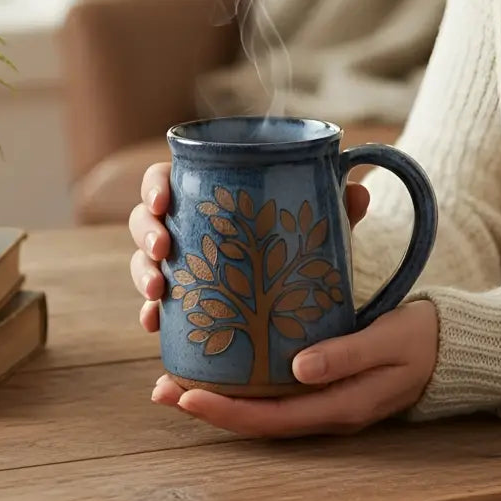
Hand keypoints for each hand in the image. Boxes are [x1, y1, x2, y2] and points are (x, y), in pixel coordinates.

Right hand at [129, 162, 370, 332]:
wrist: (294, 286)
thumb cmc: (295, 239)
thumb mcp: (314, 225)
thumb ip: (333, 209)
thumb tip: (358, 193)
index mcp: (203, 192)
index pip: (164, 178)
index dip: (154, 187)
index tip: (164, 201)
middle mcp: (182, 224)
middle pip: (145, 219)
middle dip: (147, 233)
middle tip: (165, 249)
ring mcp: (176, 262)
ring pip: (143, 259)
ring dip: (142, 272)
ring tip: (159, 290)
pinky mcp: (179, 297)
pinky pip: (153, 303)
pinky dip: (150, 311)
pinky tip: (153, 322)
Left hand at [151, 299, 437, 436]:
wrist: (447, 346)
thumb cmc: (419, 339)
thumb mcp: (388, 341)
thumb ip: (347, 354)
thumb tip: (298, 370)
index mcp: (339, 406)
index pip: (271, 419)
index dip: (226, 412)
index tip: (186, 396)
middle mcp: (324, 412)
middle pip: (256, 421)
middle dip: (207, 408)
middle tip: (161, 389)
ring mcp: (323, 403)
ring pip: (261, 409)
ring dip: (219, 399)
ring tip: (175, 382)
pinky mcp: (322, 386)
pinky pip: (274, 394)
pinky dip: (241, 385)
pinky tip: (220, 367)